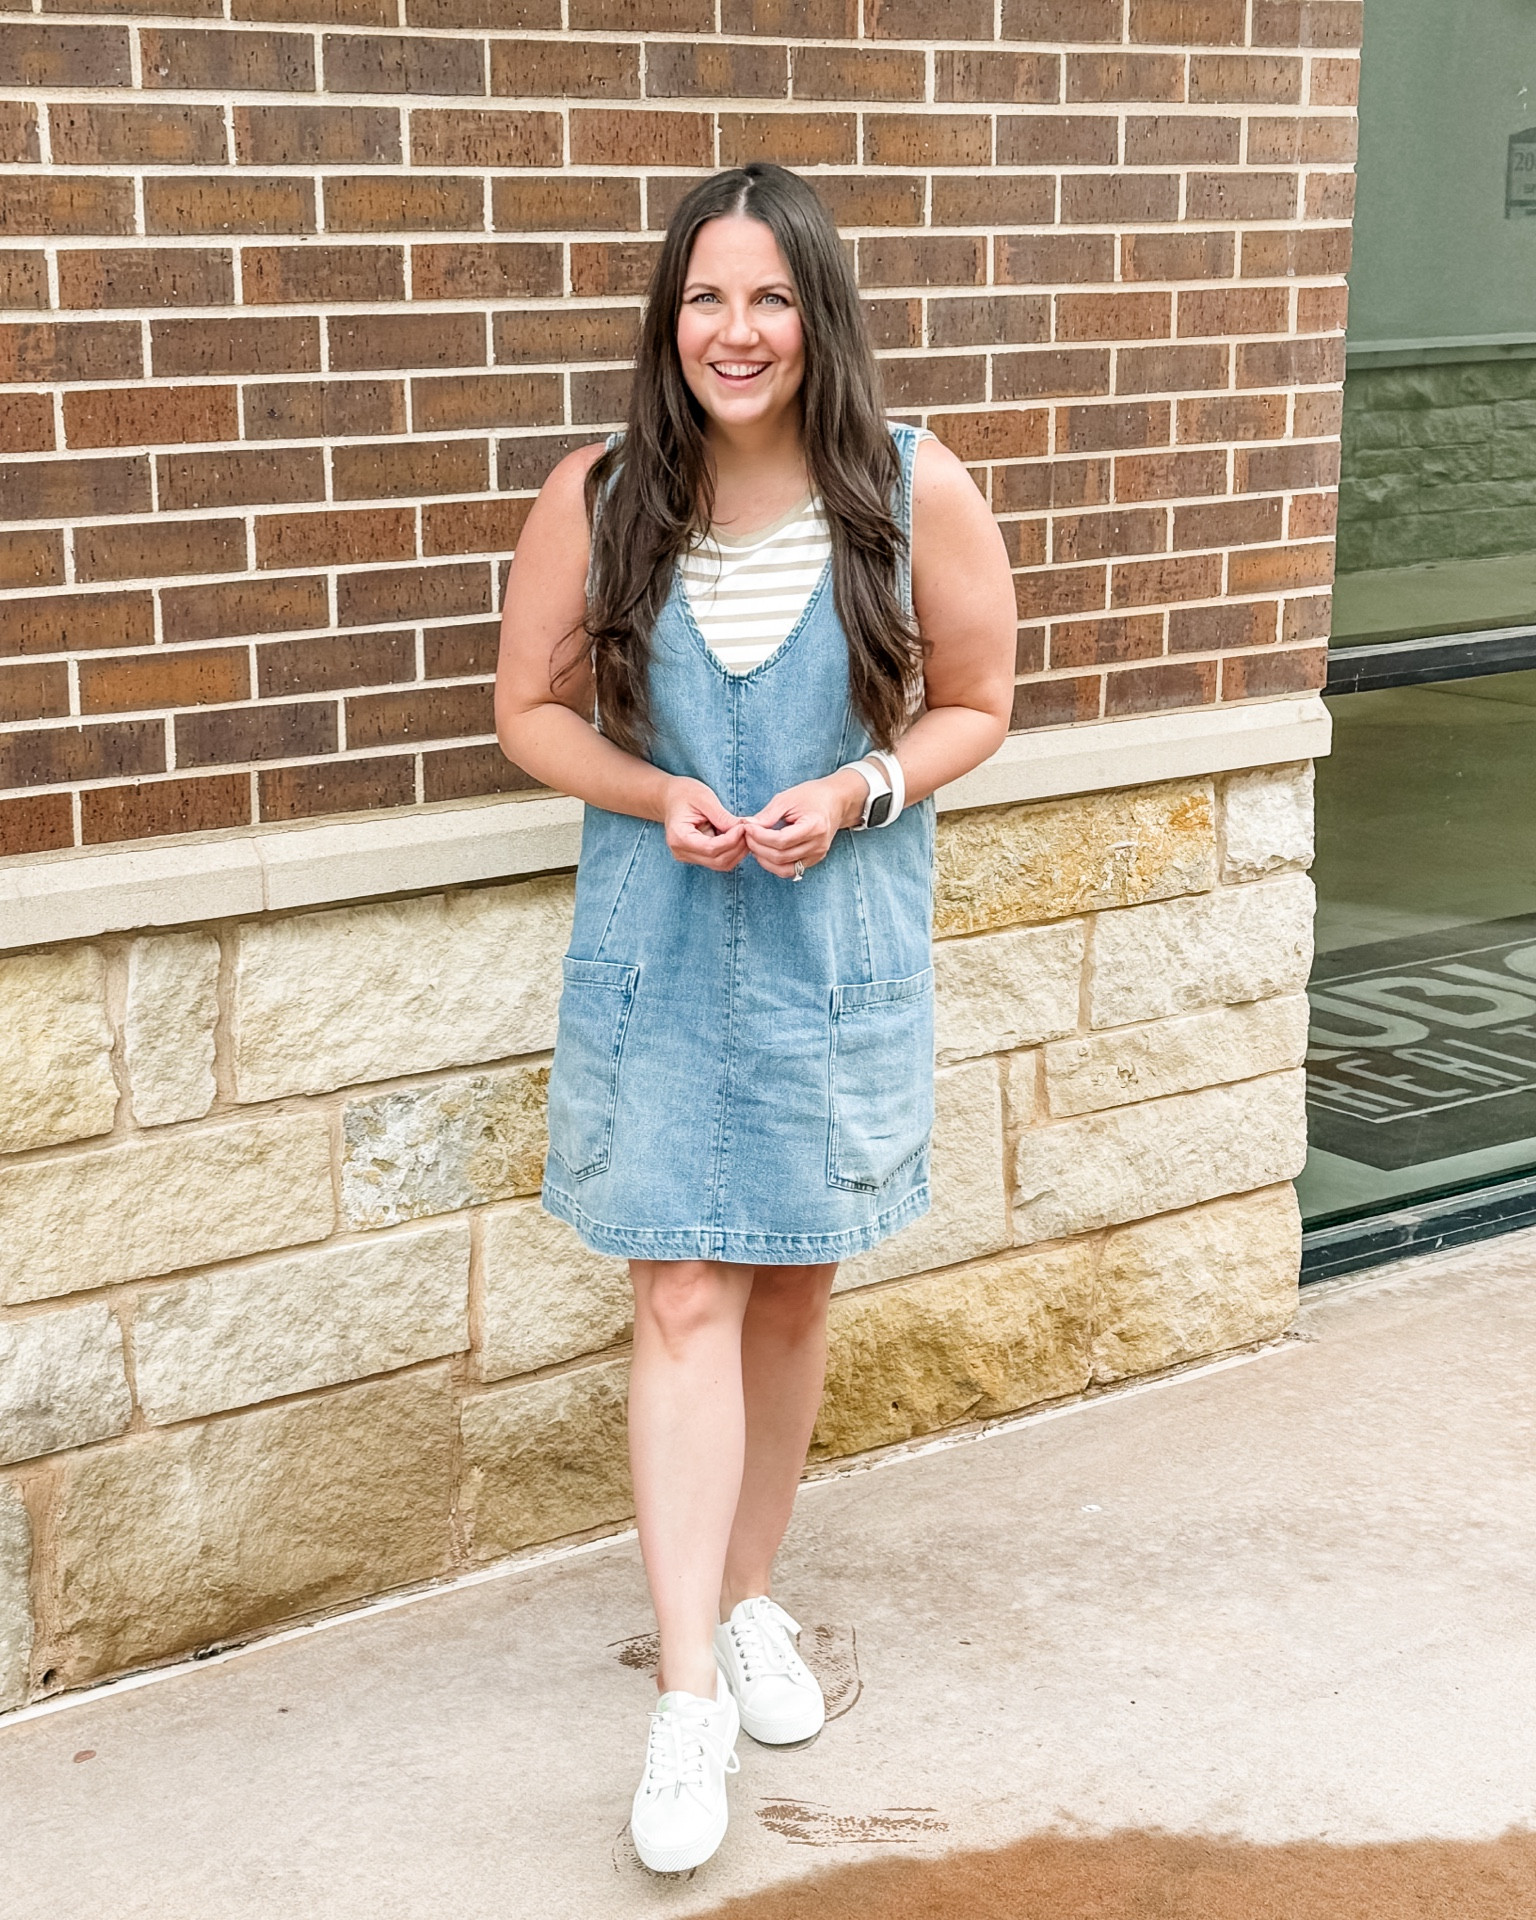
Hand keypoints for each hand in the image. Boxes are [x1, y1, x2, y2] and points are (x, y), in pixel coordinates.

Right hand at [661, 776, 747, 870]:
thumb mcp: (704, 798)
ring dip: (737, 851)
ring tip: (744, 832)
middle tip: (748, 829)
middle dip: (737, 846)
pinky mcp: (697, 857)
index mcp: (679, 837)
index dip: (731, 840)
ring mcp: (688, 856)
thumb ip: (721, 816)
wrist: (670, 797)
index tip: (744, 826)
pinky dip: (732, 851)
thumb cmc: (685, 793)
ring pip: (721, 864)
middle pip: (718, 860)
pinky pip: (719, 860)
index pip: (711, 848)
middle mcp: (681, 852)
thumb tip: (742, 829)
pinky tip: (737, 836)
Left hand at [743, 769, 866, 878]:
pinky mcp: (814, 860)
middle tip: (747, 835)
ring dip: (764, 859)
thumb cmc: (812, 796)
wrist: (835, 801)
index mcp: (814, 826)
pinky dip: (774, 865)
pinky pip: (790, 870)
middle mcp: (818, 845)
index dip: (760, 836)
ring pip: (784, 869)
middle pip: (780, 856)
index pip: (781, 841)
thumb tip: (748, 826)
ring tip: (754, 844)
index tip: (748, 827)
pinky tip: (765, 852)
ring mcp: (817, 855)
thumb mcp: (787, 799)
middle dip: (758, 847)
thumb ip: (767, 815)